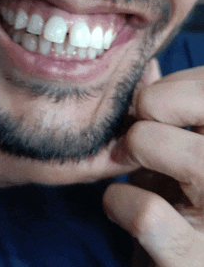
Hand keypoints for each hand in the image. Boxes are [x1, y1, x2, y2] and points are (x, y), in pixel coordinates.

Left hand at [103, 66, 203, 266]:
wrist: (184, 261)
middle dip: (155, 103)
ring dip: (141, 147)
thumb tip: (146, 67)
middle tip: (137, 126)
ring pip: (195, 159)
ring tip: (128, 161)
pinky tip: (118, 204)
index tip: (152, 105)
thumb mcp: (181, 149)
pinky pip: (150, 214)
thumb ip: (171, 110)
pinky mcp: (194, 261)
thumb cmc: (183, 199)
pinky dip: (120, 201)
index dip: (173, 85)